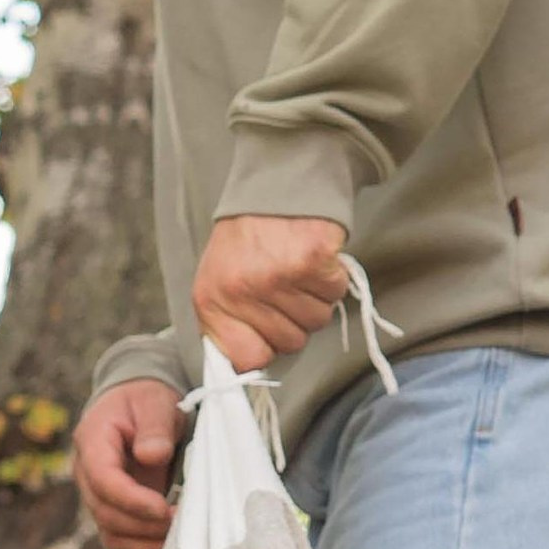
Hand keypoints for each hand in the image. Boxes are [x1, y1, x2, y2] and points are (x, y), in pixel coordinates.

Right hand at [71, 378, 181, 548]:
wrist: (137, 409)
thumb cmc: (146, 402)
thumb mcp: (155, 402)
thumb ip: (154, 427)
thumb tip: (151, 456)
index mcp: (92, 442)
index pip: (102, 479)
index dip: (131, 500)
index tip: (162, 508)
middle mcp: (88, 475)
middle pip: (105, 513)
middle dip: (144, 525)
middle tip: (182, 522)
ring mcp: (99, 497)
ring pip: (111, 535)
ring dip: (145, 544)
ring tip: (180, 538)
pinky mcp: (115, 512)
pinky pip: (123, 542)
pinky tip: (172, 545)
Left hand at [191, 214, 352, 370]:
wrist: (275, 184)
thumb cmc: (247, 238)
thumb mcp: (218, 282)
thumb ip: (228, 325)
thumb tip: (247, 364)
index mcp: (212, 301)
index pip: (247, 360)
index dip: (266, 350)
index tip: (268, 332)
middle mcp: (241, 292)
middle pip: (291, 343)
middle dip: (294, 321)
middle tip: (284, 288)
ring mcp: (277, 277)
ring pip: (317, 321)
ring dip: (314, 299)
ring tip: (296, 270)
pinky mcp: (311, 260)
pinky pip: (335, 293)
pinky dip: (332, 278)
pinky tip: (313, 259)